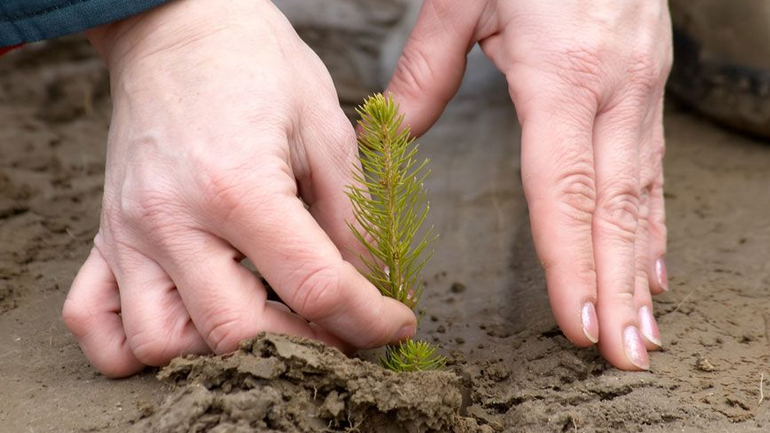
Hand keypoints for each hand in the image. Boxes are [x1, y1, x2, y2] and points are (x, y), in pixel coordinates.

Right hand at [62, 0, 415, 377]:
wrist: (179, 27)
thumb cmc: (255, 65)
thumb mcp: (325, 129)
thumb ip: (351, 217)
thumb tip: (372, 284)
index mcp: (238, 185)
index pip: (314, 286)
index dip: (369, 319)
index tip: (395, 323)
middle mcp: (173, 218)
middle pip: (239, 334)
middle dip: (308, 348)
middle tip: (342, 331)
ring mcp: (129, 231)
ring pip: (162, 343)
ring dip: (223, 353)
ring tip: (267, 322)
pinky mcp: (105, 234)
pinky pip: (92, 319)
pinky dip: (133, 344)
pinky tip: (186, 324)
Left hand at [387, 0, 671, 369]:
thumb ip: (428, 66)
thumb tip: (395, 128)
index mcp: (564, 75)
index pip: (564, 188)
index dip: (570, 259)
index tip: (577, 319)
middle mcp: (614, 92)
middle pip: (614, 208)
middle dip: (619, 286)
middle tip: (623, 352)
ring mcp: (639, 92)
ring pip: (642, 196)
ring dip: (642, 268)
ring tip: (642, 328)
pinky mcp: (647, 88)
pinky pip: (651, 170)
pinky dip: (652, 225)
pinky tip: (650, 264)